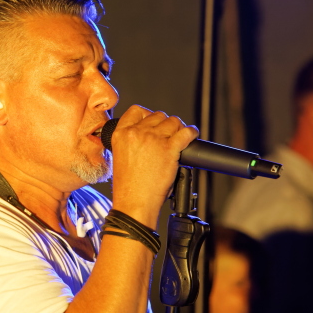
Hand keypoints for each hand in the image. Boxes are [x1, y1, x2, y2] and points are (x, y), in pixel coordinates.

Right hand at [110, 105, 197, 227]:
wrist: (134, 202)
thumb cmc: (128, 187)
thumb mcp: (121, 157)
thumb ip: (132, 142)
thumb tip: (149, 136)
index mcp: (121, 134)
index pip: (136, 110)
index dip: (148, 114)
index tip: (153, 122)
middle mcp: (136, 133)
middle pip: (158, 115)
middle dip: (164, 124)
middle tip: (168, 135)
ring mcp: (153, 139)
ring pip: (173, 121)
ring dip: (178, 128)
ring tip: (179, 138)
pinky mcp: (169, 149)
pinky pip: (186, 132)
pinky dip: (191, 133)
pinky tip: (192, 136)